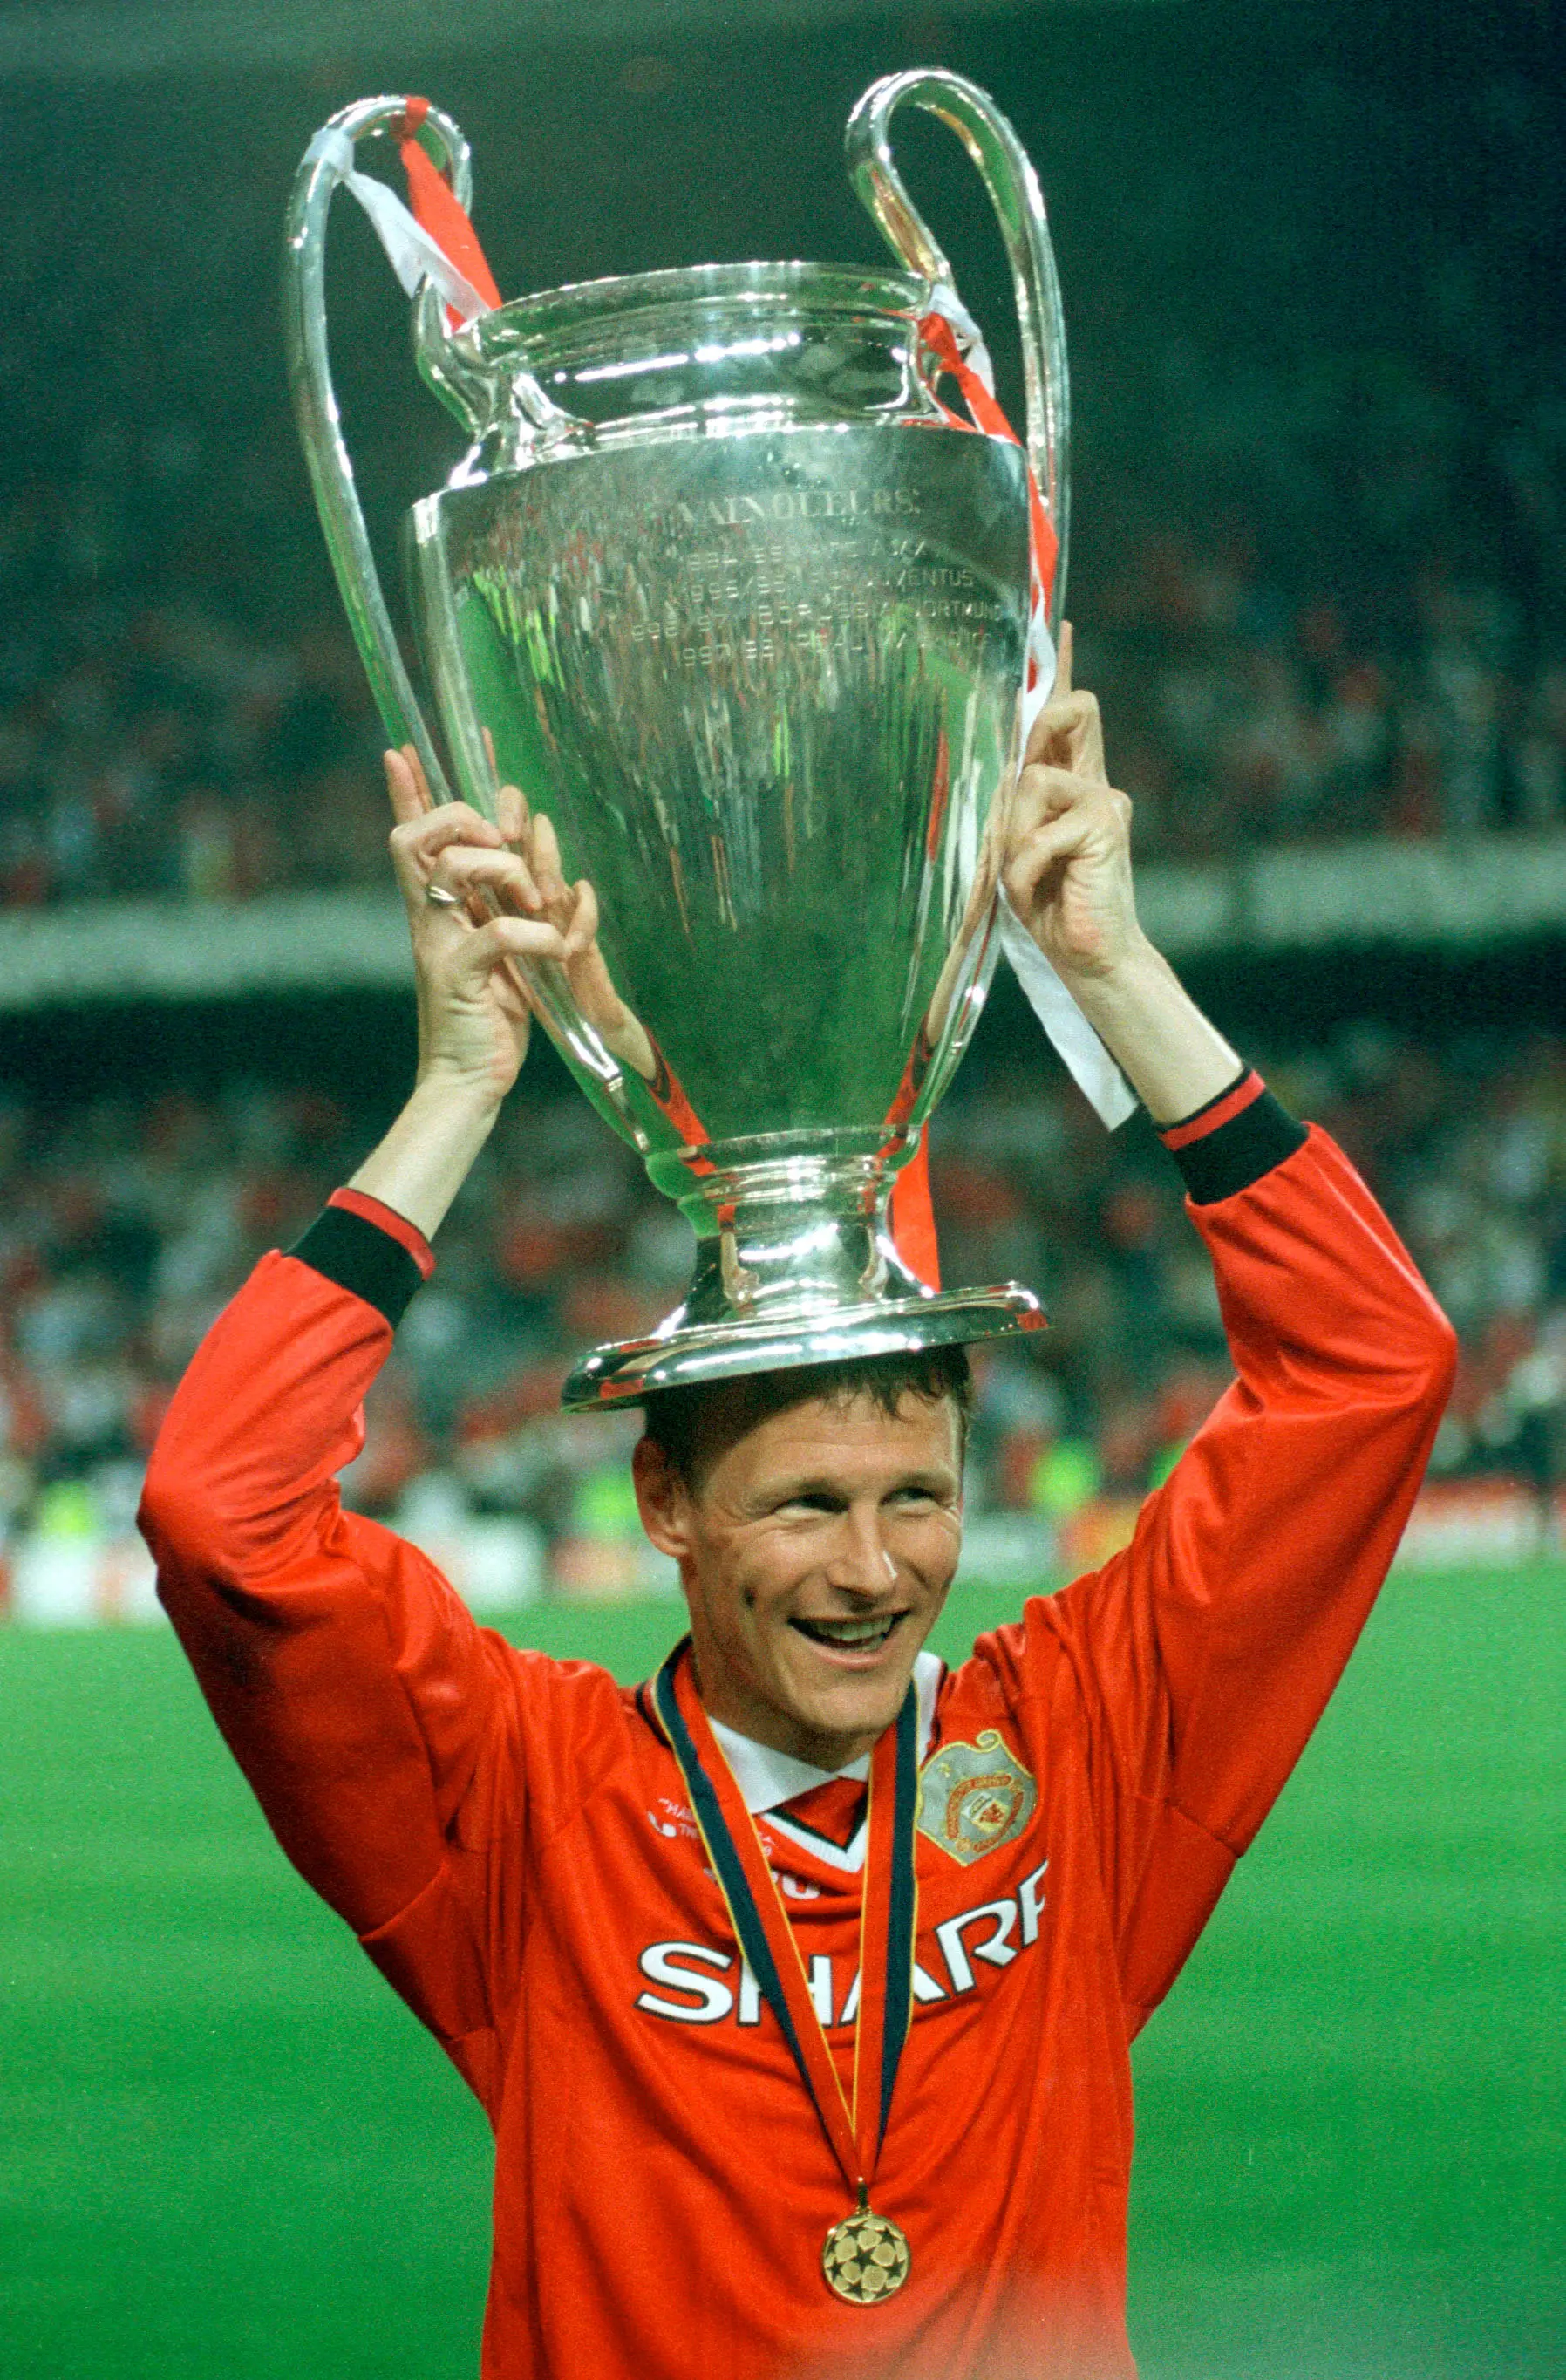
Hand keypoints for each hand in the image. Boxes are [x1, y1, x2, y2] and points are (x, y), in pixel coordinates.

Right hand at [384, 746, 595, 1105]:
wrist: (470, 1079)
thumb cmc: (488, 1013)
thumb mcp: (500, 946)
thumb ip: (502, 902)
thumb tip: (521, 855)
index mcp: (436, 908)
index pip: (413, 835)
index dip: (409, 790)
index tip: (402, 748)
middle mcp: (428, 919)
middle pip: (416, 836)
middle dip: (465, 821)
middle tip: (506, 844)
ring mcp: (439, 946)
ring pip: (455, 869)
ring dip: (508, 872)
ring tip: (536, 905)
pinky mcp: (460, 978)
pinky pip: (495, 933)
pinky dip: (535, 934)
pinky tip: (555, 947)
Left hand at [1001, 623, 1144, 983]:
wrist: (1089, 957)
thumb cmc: (1048, 908)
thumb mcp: (1014, 848)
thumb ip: (1011, 804)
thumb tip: (1000, 769)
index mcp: (1072, 786)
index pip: (1068, 715)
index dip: (1061, 666)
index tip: (1056, 621)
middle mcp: (1094, 783)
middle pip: (1072, 710)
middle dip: (1040, 723)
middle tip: (1024, 785)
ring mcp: (1105, 800)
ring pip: (1032, 777)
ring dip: (1012, 831)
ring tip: (1023, 873)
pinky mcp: (1106, 823)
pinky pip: (1039, 826)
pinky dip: (1025, 863)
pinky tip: (1038, 888)